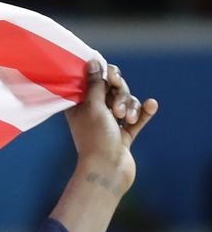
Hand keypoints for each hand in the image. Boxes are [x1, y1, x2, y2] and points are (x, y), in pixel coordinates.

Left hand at [65, 59, 158, 193]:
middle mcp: (93, 112)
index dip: (105, 76)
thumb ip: (95, 84)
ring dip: (130, 107)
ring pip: (127, 101)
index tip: (111, 79)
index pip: (94, 80)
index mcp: (79, 105)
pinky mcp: (124, 133)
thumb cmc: (95, 137)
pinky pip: (138, 116)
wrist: (106, 170)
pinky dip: (143, 111)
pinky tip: (151, 105)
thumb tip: (92, 61)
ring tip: (125, 120)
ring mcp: (110, 123)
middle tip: (116, 109)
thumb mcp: (93, 107)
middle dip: (120, 94)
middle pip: (113, 89)